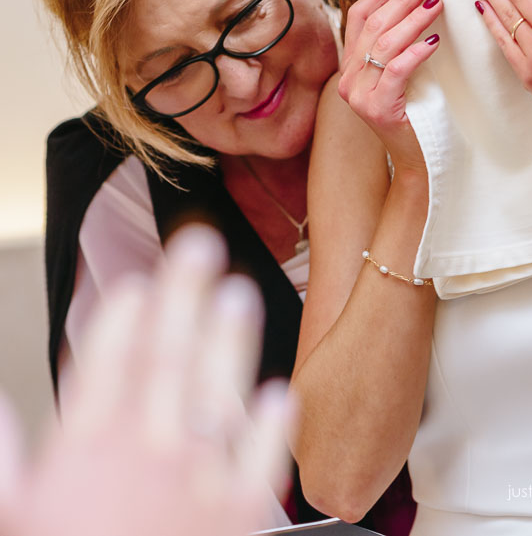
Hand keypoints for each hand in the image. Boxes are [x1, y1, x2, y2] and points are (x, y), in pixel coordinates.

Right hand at [0, 226, 292, 535]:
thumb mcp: (14, 521)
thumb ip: (3, 466)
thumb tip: (2, 415)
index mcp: (85, 456)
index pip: (108, 368)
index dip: (126, 319)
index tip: (138, 281)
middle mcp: (146, 459)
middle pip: (168, 361)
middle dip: (184, 298)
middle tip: (200, 245)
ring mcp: (199, 485)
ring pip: (218, 395)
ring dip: (231, 342)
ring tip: (240, 294)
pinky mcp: (242, 517)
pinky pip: (261, 462)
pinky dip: (272, 427)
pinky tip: (282, 394)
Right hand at [339, 0, 442, 172]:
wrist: (419, 160)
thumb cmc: (417, 115)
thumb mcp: (403, 75)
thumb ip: (399, 46)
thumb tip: (417, 2)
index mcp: (351, 66)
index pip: (358, 17)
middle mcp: (348, 78)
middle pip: (373, 25)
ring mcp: (359, 95)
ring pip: (384, 44)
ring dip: (413, 19)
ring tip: (436, 2)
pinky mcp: (378, 109)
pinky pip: (396, 71)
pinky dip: (416, 52)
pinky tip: (435, 41)